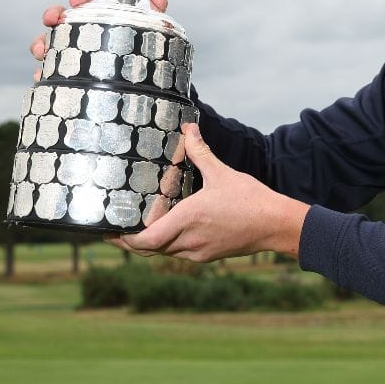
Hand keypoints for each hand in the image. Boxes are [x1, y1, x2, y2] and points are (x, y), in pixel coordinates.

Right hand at [28, 0, 168, 80]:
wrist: (138, 81)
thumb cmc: (139, 46)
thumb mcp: (148, 30)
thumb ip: (153, 14)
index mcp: (98, 16)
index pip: (85, 0)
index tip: (77, 0)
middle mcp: (81, 31)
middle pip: (61, 18)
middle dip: (53, 15)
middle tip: (51, 18)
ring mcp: (71, 51)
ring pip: (48, 42)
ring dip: (41, 43)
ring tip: (41, 51)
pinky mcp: (65, 73)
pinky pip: (49, 71)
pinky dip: (44, 72)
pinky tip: (42, 76)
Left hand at [107, 124, 310, 262]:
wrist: (275, 225)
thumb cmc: (250, 200)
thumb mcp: (222, 173)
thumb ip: (200, 152)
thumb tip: (188, 129)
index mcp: (187, 220)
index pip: (145, 240)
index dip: (124, 238)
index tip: (109, 229)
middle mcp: (189, 241)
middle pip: (149, 249)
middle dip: (130, 241)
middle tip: (115, 229)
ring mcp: (199, 252)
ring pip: (164, 252)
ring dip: (151, 242)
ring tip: (139, 226)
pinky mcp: (208, 255)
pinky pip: (180, 252)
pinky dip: (169, 243)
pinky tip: (170, 229)